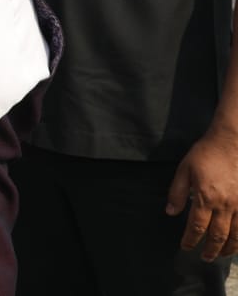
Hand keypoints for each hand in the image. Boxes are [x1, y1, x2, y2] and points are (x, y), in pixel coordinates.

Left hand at [167, 124, 237, 259]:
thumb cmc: (206, 154)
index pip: (196, 227)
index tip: (186, 247)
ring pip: (237, 235)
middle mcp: (225, 206)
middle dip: (210, 250)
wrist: (232, 142)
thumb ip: (177, 193)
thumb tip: (170, 212)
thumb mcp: (184, 170)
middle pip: (218, 236)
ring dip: (228, 248)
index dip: (190, 240)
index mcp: (205, 198)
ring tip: (221, 254)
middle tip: (205, 258)